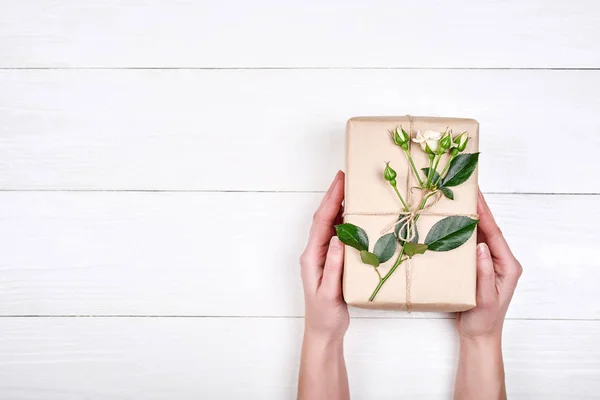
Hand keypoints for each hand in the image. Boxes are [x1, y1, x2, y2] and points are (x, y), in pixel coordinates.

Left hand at [299, 171, 348, 340]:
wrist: (323, 330)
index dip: (331, 200)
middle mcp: (316, 252)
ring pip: (331, 224)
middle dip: (334, 195)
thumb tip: (339, 238)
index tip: (340, 181)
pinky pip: (339, 236)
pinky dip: (346, 221)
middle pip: (324, 218)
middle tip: (346, 176)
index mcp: (312, 256)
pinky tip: (355, 215)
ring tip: (351, 189)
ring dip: (339, 206)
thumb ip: (333, 267)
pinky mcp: (332, 261)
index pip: (322, 222)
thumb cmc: (325, 314)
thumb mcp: (329, 292)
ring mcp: (323, 255)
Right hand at [454, 190, 521, 399]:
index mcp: (507, 265)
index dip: (485, 214)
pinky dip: (462, 232)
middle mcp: (500, 260)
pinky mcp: (477, 266)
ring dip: (469, 218)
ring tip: (458, 200)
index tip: (476, 196)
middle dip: (478, 209)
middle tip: (466, 190)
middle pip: (488, 230)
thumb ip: (483, 272)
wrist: (479, 334)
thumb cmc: (484, 320)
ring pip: (479, 235)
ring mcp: (489, 262)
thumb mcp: (485, 298)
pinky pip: (470, 245)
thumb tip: (480, 246)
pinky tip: (452, 223)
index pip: (495, 234)